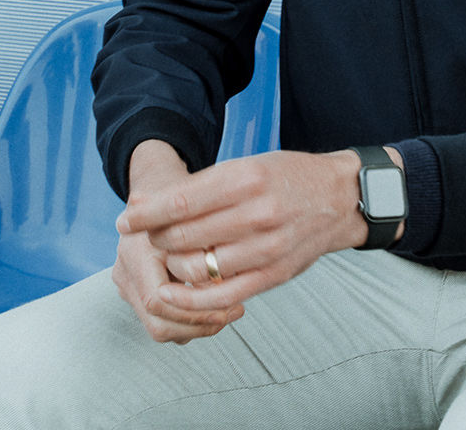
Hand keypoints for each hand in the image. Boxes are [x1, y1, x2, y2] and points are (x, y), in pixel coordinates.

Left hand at [118, 147, 400, 319]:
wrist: (340, 197)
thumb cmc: (286, 178)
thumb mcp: (246, 166)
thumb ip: (201, 187)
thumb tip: (144, 205)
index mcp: (246, 178)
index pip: (180, 203)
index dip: (145, 216)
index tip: (125, 221)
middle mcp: (257, 212)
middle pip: (184, 236)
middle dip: (157, 239)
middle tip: (151, 236)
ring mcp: (267, 247)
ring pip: (198, 268)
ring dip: (173, 265)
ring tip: (171, 256)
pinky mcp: (274, 274)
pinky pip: (222, 296)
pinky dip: (192, 298)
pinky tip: (174, 292)